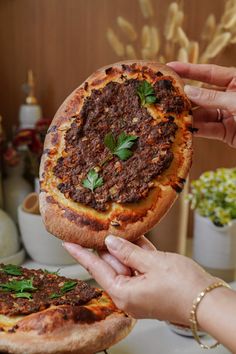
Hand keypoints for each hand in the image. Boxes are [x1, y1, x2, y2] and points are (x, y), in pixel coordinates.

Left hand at [63, 236, 214, 324]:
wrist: (207, 301)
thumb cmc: (182, 287)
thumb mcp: (152, 263)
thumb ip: (128, 251)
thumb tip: (110, 242)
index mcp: (123, 293)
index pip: (96, 269)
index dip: (81, 254)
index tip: (67, 243)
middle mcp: (129, 294)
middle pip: (111, 264)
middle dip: (106, 245)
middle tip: (97, 225)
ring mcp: (140, 290)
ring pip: (127, 262)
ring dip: (124, 246)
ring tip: (114, 226)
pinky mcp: (151, 285)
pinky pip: (139, 266)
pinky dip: (137, 252)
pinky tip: (133, 235)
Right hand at [167, 62, 235, 147]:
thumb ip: (212, 98)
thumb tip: (188, 91)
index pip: (209, 73)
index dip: (189, 70)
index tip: (170, 67)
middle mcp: (230, 97)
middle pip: (203, 95)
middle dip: (185, 97)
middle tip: (165, 96)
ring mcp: (228, 115)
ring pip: (203, 114)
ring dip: (189, 116)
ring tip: (171, 115)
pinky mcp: (227, 133)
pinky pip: (208, 129)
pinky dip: (197, 130)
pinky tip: (185, 129)